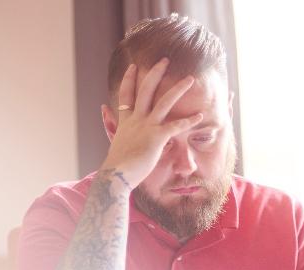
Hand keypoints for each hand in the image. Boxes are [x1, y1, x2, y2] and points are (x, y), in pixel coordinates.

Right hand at [102, 58, 203, 187]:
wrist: (116, 175)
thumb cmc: (118, 163)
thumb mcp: (113, 139)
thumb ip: (110, 122)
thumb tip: (103, 107)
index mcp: (126, 121)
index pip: (126, 94)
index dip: (129, 79)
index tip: (133, 66)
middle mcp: (136, 120)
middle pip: (146, 90)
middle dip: (155, 73)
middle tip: (165, 60)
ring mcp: (146, 127)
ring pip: (164, 102)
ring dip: (178, 89)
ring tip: (190, 79)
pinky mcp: (156, 138)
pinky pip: (175, 126)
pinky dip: (189, 121)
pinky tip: (200, 116)